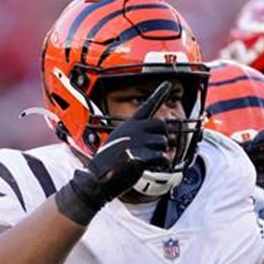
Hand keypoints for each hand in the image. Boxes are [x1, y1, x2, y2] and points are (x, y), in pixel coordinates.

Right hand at [56, 81, 171, 223]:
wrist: (96, 180)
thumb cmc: (108, 165)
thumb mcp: (118, 143)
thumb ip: (134, 136)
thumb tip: (155, 136)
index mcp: (127, 126)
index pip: (146, 107)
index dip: (158, 94)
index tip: (167, 84)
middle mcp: (132, 130)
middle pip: (162, 125)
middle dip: (160, 138)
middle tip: (150, 151)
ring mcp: (135, 142)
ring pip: (163, 143)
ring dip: (159, 154)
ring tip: (144, 162)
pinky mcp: (139, 156)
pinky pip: (162, 157)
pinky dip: (161, 164)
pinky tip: (151, 167)